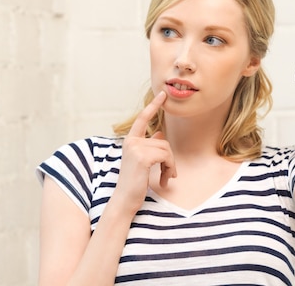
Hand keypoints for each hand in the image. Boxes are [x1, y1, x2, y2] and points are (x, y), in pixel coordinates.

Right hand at [113, 92, 175, 215]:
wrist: (125, 201)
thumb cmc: (134, 183)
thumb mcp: (142, 161)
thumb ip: (150, 146)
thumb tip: (160, 133)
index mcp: (130, 141)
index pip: (142, 119)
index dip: (153, 106)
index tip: (162, 94)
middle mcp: (131, 142)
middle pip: (163, 142)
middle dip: (169, 159)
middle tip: (168, 174)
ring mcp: (136, 148)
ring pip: (166, 150)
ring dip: (170, 166)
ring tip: (165, 178)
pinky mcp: (143, 157)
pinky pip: (166, 156)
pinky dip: (169, 168)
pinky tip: (162, 180)